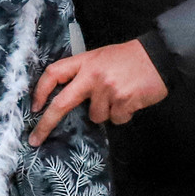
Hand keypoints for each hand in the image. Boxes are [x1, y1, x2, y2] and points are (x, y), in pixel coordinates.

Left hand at [30, 39, 167, 143]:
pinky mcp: (123, 101)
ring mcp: (107, 89)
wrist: (160, 56)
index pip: (54, 73)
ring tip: (121, 95)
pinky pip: (116, 119)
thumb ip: (84, 73)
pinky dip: (124, 114)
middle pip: (61, 103)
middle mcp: (92, 75)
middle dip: (46, 123)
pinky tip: (132, 100)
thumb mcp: (101, 57)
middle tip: (35, 139)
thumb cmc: (130, 58)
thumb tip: (69, 99)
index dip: (40, 91)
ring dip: (107, 112)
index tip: (34, 108)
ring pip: (95, 116)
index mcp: (85, 61)